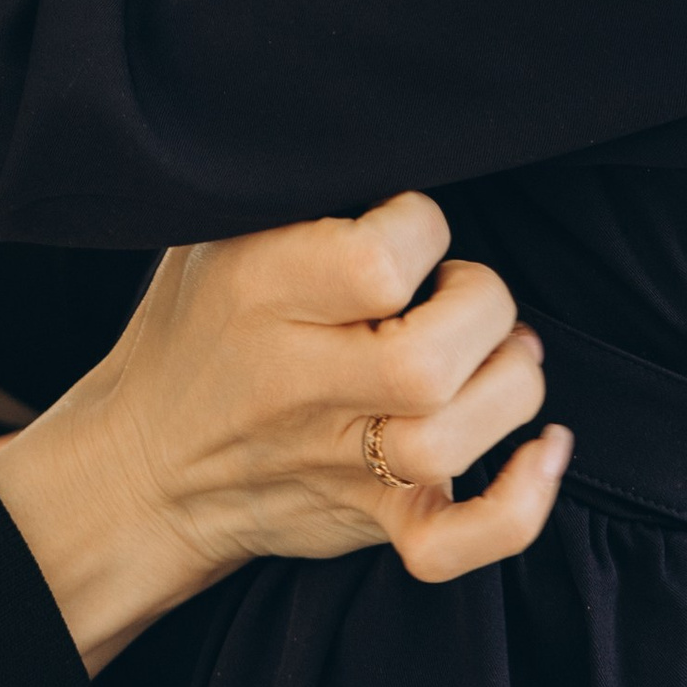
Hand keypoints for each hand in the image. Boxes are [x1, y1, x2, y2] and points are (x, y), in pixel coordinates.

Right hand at [0, 194, 572, 671]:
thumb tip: (401, 142)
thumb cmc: (200, 330)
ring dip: (510, 388)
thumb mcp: (217, 236)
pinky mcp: (367, 520)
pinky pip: (452, 545)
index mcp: (259, 294)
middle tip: (461, 294)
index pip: (380, 260)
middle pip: (429, 362)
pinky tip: (542, 449)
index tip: (409, 229)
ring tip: (500, 354)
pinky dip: (518, 506)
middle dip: (482, 310)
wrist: (144, 465)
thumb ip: (297, 195)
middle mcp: (297, 383)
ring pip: (452, 442)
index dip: (422, 229)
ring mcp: (334, 462)